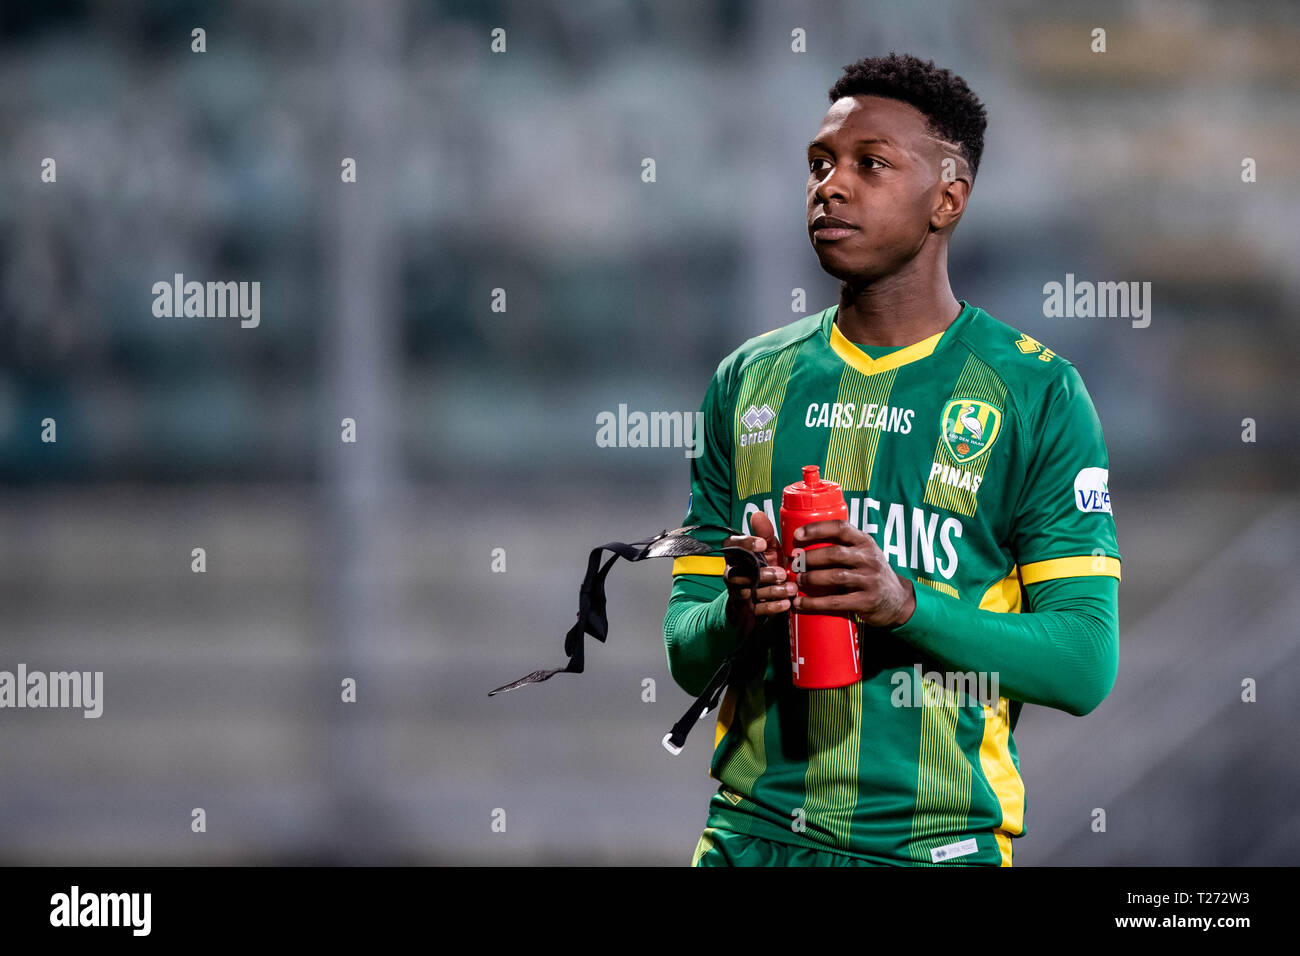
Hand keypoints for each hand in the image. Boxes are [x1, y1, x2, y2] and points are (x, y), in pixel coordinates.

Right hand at [721, 511, 792, 632]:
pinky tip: (786, 604)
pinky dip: (771, 607)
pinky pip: (755, 609)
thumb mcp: (767, 552)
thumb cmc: (764, 570)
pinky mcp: (745, 610)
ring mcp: (737, 592)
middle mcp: (732, 573)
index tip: (762, 544)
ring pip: (748, 591)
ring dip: (771, 591)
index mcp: (736, 555)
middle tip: (783, 573)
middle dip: (763, 573)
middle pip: (740, 571)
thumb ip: (764, 534)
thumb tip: (758, 514)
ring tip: (790, 590)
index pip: (731, 545)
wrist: (758, 602)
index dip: (745, 543)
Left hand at [789, 520, 916, 627]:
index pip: (841, 528)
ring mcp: (869, 580)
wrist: (898, 601)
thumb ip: (843, 547)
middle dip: (810, 557)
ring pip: (835, 576)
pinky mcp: (866, 601)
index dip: (817, 529)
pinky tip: (800, 603)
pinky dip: (814, 603)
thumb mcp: (864, 554)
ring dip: (811, 578)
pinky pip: (836, 602)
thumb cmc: (871, 574)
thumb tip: (802, 546)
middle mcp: (869, 558)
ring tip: (798, 580)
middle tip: (794, 562)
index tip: (797, 535)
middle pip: (834, 553)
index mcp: (865, 542)